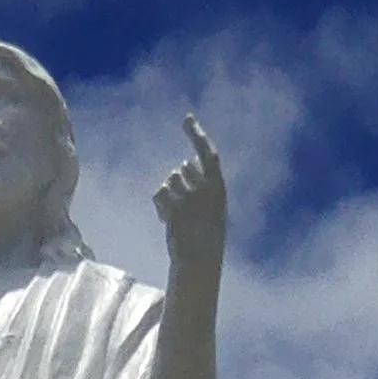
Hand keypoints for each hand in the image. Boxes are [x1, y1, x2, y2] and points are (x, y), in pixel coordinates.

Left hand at [153, 113, 226, 277]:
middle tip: (185, 207)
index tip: (187, 118)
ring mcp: (189, 198)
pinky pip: (159, 193)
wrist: (199, 260)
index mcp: (218, 186)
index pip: (207, 153)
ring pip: (168, 180)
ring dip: (168, 195)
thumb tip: (186, 162)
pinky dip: (159, 205)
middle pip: (181, 168)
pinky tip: (167, 220)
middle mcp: (205, 188)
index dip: (196, 134)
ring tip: (177, 216)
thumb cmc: (205, 234)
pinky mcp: (173, 208)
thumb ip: (202, 183)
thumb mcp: (211, 205)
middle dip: (178, 183)